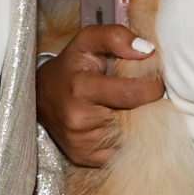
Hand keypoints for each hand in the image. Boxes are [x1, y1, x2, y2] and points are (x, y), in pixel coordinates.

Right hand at [36, 23, 163, 168]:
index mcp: (82, 88)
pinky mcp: (84, 158)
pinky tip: (115, 124)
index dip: (151, 86)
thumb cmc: (70, 66)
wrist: (39, 97)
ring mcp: (82, 142)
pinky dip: (123, 138)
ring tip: (124, 107)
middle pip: (134, 117)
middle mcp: (79, 120)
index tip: (154, 81)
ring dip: (135, 123)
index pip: (133, 93)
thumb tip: (148, 50)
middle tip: (140, 94)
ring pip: (129, 136)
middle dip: (144, 105)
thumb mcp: (87, 41)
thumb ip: (116, 36)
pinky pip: (119, 151)